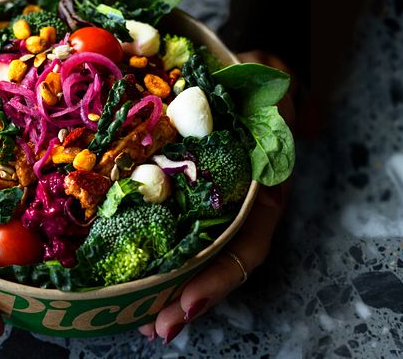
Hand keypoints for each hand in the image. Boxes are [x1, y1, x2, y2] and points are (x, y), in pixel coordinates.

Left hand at [138, 51, 295, 343]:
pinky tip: (123, 275)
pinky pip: (163, 230)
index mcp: (261, 191)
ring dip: (165, 291)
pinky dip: (148, 256)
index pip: (246, 246)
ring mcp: (205, 205)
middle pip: (212, 265)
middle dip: (184, 300)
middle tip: (154, 327)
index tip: (184, 305)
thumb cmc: (255, 82)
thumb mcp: (269, 82)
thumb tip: (279, 100)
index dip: (216, 279)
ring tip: (138, 320)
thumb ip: (272, 93)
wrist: (235, 75)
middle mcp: (234, 208)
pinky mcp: (177, 195)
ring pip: (189, 257)